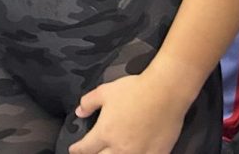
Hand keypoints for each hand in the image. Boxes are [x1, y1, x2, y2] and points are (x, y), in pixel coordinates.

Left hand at [69, 72, 192, 153]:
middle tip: (91, 153)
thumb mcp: (105, 91)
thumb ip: (88, 103)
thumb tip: (79, 111)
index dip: (77, 150)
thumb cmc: (135, 91)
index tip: (73, 150)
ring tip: (109, 153)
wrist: (164, 93)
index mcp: (105, 133)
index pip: (85, 148)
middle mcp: (120, 148)